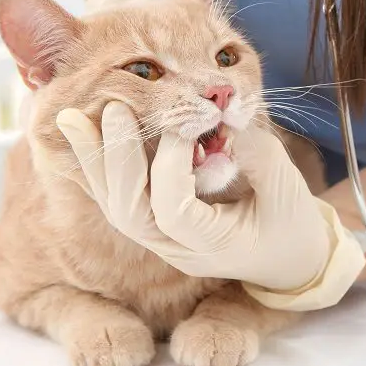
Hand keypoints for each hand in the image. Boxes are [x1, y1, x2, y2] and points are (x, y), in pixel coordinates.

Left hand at [55, 102, 365, 310]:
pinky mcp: (155, 224)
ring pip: (115, 206)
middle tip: (113, 109)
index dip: (172, 165)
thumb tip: (224, 111)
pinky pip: (118, 198)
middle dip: (118, 160)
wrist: (289, 257)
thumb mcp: (286, 187)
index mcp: (214, 247)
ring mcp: (162, 240)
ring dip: (95, 160)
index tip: (188, 123)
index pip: (174, 211)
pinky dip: (99, 166)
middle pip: (129, 213)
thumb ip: (257, 153)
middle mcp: (178, 250)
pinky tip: (82, 133)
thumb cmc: (291, 221)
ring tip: (74, 117)